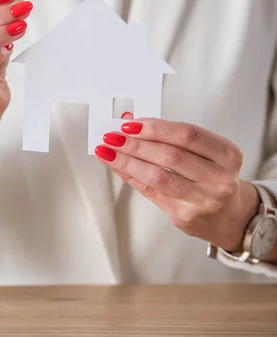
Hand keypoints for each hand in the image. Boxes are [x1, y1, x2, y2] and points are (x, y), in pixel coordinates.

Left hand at [95, 116, 258, 250]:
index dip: (156, 128)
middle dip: (136, 144)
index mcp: (227, 155)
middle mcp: (219, 179)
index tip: (131, 123)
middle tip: (113, 136)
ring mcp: (202, 200)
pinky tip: (116, 165)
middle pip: (171, 156)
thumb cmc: (213, 176)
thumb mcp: (205, 151)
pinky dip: (129, 175)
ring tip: (107, 150)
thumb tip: (131, 120)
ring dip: (128, 161)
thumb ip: (169, 135)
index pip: (188, 135)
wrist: (229, 216)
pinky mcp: (184, 216)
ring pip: (158, 176)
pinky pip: (150, 192)